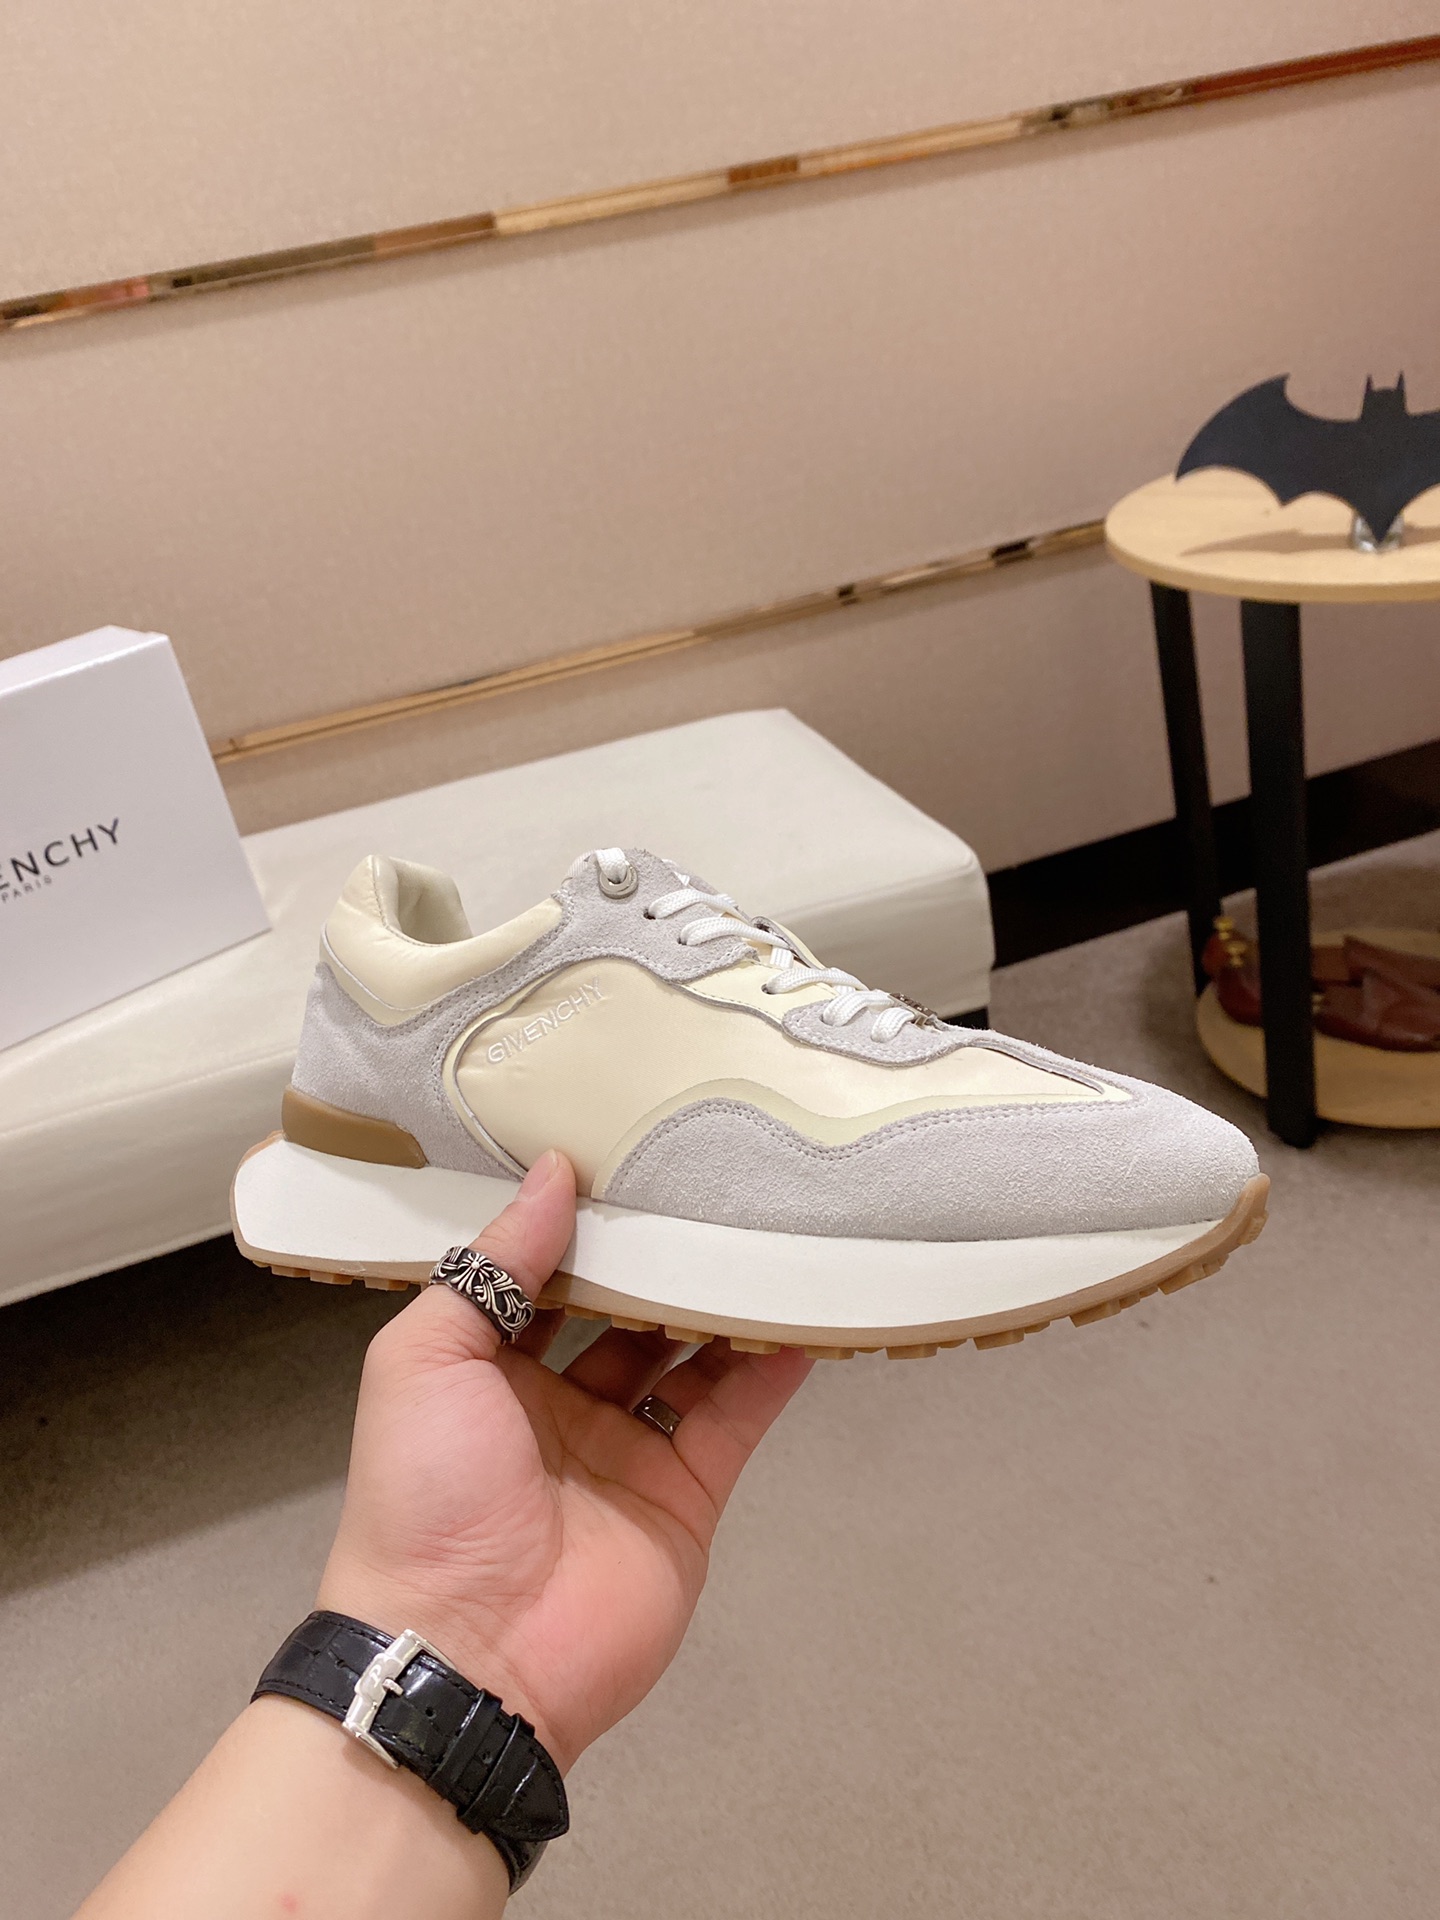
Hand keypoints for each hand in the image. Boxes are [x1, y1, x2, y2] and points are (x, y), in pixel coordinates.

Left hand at [318, 1150, 810, 1770]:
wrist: (469, 1653)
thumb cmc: (427, 1494)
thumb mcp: (425, 1359)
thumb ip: (491, 1265)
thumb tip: (554, 1171)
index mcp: (487, 1372)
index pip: (542, 1279)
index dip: (579, 1225)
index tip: (622, 1154)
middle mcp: (560, 1406)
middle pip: (625, 1314)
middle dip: (660, 1258)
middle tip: (708, 1181)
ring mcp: (627, 1452)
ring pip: (688, 1357)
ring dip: (720, 1303)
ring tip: (765, 1229)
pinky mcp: (687, 1494)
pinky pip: (734, 1417)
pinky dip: (768, 1368)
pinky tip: (799, 1311)